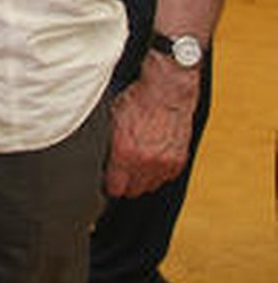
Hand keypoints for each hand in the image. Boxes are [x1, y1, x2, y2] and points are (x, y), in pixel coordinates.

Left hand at [104, 55, 198, 196]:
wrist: (166, 92)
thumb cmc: (137, 101)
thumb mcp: (111, 120)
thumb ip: (108, 144)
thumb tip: (102, 159)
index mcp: (124, 153)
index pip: (115, 187)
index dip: (109, 186)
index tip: (107, 181)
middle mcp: (145, 162)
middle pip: (133, 190)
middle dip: (125, 184)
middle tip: (120, 175)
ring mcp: (164, 163)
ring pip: (150, 186)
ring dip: (143, 180)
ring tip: (136, 167)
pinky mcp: (179, 160)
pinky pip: (166, 177)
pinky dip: (159, 172)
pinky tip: (152, 161)